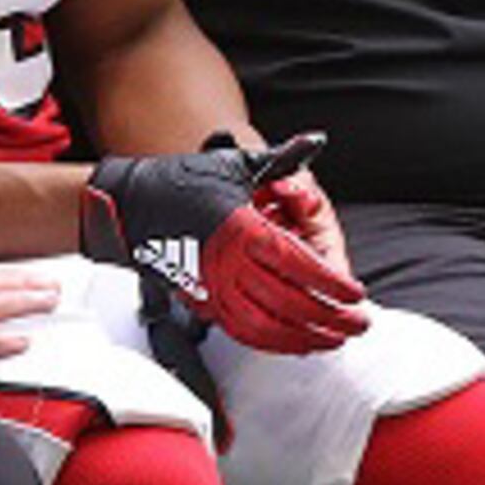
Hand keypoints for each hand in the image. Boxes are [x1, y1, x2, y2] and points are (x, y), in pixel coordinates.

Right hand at [82, 136, 369, 353]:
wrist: (127, 206)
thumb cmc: (182, 182)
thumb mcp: (235, 165)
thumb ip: (282, 159)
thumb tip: (314, 141)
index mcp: (242, 229)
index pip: (299, 264)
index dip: (331, 284)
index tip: (356, 294)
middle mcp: (227, 263)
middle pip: (290, 302)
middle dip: (330, 318)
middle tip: (358, 324)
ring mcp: (211, 287)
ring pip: (267, 326)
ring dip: (305, 337)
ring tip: (333, 339)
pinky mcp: (200, 301)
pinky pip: (241, 331)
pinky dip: (272, 341)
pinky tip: (294, 342)